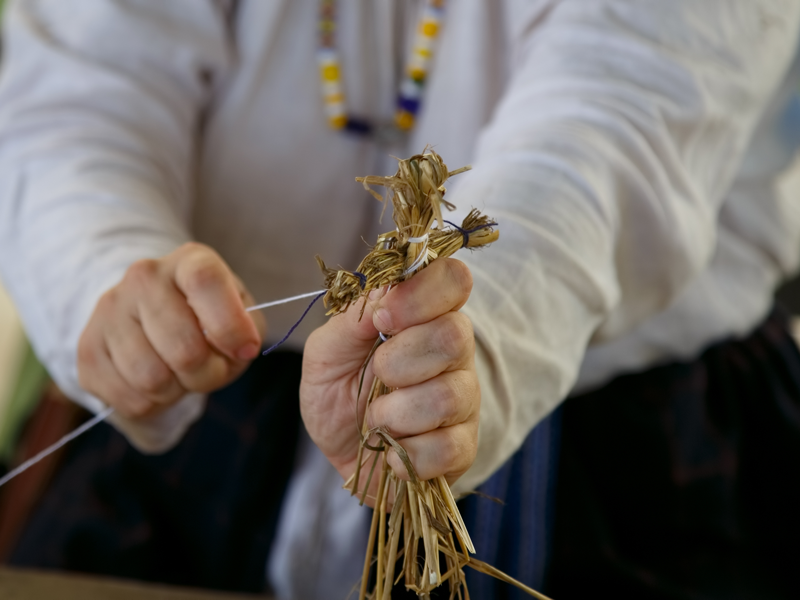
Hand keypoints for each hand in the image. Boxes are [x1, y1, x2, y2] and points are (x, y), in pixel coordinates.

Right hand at [78, 242, 264, 418]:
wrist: (156, 319)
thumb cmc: (211, 320)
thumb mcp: (241, 317)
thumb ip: (246, 328)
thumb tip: (239, 347)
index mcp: (190, 260)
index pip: (205, 280)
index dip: (229, 325)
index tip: (244, 349)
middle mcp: (144, 276)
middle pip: (183, 349)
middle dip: (207, 374)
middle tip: (210, 369)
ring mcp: (109, 310)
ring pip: (152, 380)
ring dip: (177, 390)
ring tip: (180, 374)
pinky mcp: (88, 349)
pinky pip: (129, 400)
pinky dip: (152, 404)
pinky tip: (155, 382)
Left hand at [300, 259, 478, 504]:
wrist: (340, 453)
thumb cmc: (337, 393)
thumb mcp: (325, 353)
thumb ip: (352, 320)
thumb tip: (384, 293)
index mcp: (426, 316)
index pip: (453, 280)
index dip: (421, 293)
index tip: (383, 318)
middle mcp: (455, 353)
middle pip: (455, 336)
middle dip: (399, 361)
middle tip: (376, 374)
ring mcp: (465, 400)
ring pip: (448, 396)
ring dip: (395, 413)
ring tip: (376, 419)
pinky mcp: (463, 447)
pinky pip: (448, 448)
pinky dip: (406, 454)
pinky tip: (392, 451)